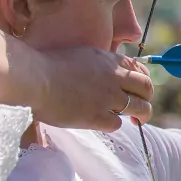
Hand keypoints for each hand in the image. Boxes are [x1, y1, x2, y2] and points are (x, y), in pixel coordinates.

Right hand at [32, 46, 153, 131]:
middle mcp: (113, 78)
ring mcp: (108, 98)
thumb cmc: (46, 66)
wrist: (33, 79)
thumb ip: (97, 65)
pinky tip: (104, 122)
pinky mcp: (98, 116)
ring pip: (140, 108)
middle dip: (147, 98)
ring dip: (141, 115)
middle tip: (142, 106)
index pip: (139, 69)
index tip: (141, 88)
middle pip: (146, 88)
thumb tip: (104, 74)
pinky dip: (113, 124)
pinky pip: (117, 123)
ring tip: (138, 120)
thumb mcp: (79, 56)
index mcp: (108, 61)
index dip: (144, 80)